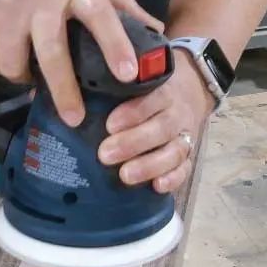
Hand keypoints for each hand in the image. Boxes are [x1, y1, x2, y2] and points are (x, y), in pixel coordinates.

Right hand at [0, 0, 165, 126]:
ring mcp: (4, 7)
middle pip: (52, 53)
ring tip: (30, 77)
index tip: (128, 74)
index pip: (101, 15)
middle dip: (64, 90)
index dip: (116, 44)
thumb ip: (118, 1)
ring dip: (22, 78)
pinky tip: (5, 56)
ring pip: (13, 64)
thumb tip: (156, 29)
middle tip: (75, 119)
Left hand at [95, 49, 213, 192]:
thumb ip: (117, 86)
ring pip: (175, 151)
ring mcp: (185, 136)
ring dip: (150, 165)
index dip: (134, 113)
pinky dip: (174, 178)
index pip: (153, 99)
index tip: (109, 125)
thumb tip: (77, 93)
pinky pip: (186, 168)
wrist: (189, 92)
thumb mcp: (139, 80)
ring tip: (125, 175)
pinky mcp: (188, 156)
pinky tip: (157, 186)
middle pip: (162, 128)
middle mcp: (177, 113)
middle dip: (134, 143)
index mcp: (164, 91)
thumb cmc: (149, 90)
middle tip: (105, 154)